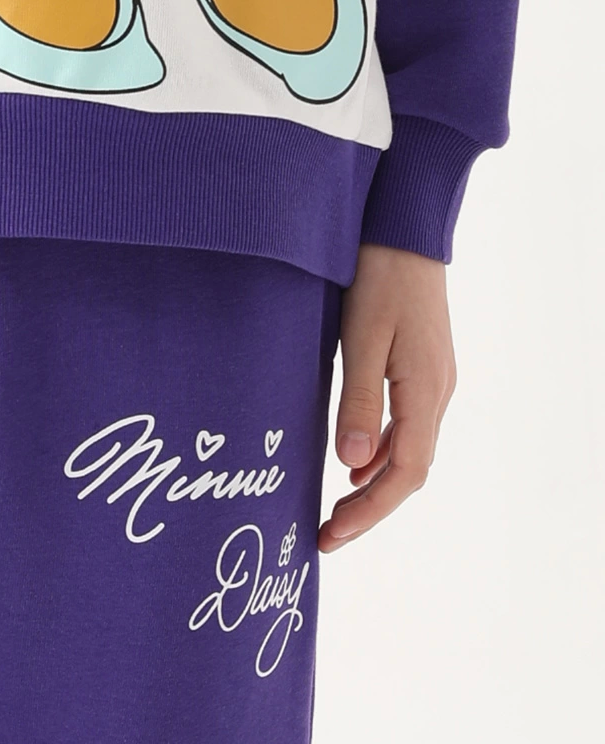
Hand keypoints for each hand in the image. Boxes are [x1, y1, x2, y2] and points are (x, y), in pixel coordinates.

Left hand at [319, 244, 456, 551]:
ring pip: (409, 450)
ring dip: (375, 484)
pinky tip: (355, 460)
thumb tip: (352, 467)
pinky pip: (405, 425)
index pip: (404, 474)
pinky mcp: (421, 366)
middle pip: (409, 471)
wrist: (404, 227)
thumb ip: (357, 401)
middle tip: (327, 536)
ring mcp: (433, 380)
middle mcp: (437, 392)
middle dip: (369, 509)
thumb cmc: (379, 276)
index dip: (369, 513)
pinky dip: (381, 452)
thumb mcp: (361, 338)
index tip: (331, 537)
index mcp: (425, 391)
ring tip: (336, 510)